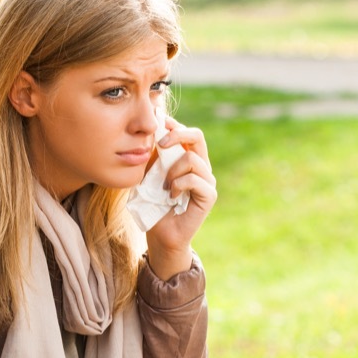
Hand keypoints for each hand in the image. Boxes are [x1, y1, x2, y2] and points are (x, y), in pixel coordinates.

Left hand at [144, 116, 216, 279]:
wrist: (161, 234)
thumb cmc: (154, 205)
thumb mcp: (150, 174)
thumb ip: (154, 156)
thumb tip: (149, 131)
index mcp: (190, 159)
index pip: (188, 133)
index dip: (174, 125)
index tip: (159, 123)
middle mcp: (202, 167)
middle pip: (197, 136)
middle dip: (177, 135)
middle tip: (160, 144)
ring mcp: (207, 181)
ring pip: (192, 158)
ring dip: (172, 170)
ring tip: (164, 185)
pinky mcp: (209, 195)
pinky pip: (193, 179)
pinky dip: (178, 185)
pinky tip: (170, 196)